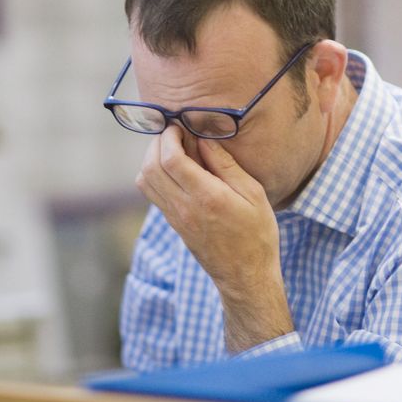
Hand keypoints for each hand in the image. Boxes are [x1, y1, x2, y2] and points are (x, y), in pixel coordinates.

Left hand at [136, 125, 293, 350]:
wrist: (245, 276)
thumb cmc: (257, 235)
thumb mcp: (253, 195)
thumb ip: (226, 166)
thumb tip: (204, 140)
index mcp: (206, 198)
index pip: (170, 159)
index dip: (169, 136)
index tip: (180, 125)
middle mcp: (184, 208)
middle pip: (150, 167)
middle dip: (157, 143)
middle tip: (174, 133)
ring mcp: (175, 218)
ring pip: (144, 181)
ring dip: (152, 159)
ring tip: (173, 148)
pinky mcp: (173, 224)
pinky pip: (152, 194)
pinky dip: (155, 174)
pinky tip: (175, 168)